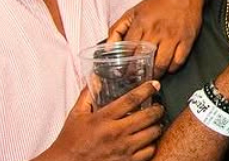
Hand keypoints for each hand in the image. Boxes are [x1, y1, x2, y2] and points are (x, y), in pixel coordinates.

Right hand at [41, 81, 163, 160]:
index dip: (146, 89)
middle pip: (148, 116)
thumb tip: (96, 78)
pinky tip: (148, 140)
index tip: (154, 84)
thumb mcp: (76, 115)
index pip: (131, 99)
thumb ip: (87, 95)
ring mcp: (123, 149)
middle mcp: (116, 133)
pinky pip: (149, 151)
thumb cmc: (70, 141)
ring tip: (156, 122)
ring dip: (157, 125)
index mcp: (103, 118)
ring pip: (152, 133)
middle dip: (158, 108)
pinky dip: (152, 144)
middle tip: (158, 106)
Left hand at [108, 0, 205, 75]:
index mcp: (141, 24)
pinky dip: (172, 68)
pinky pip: (178, 61)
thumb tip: (108, 47)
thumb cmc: (158, 3)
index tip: (123, 75)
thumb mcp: (133, 11)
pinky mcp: (187, 39)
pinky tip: (167, 68)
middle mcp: (156, 31)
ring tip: (151, 78)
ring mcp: (173, 36)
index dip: (125, 66)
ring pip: (162, 64)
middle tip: (136, 81)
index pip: (129, 51)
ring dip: (155, 74)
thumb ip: (117, 29)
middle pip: (145, 61)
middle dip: (138, 74)